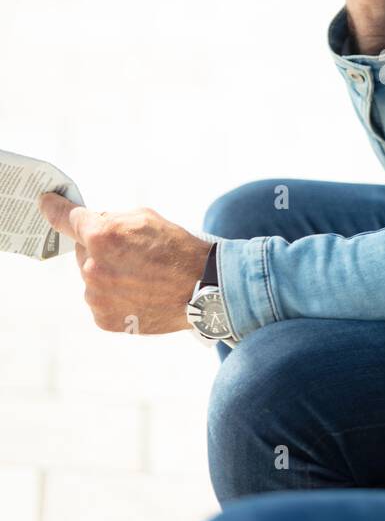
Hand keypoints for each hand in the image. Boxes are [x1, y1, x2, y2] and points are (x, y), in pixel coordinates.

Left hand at [39, 192, 210, 333]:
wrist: (203, 289)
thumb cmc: (178, 249)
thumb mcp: (145, 218)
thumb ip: (111, 220)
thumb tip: (92, 224)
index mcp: (101, 236)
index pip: (65, 218)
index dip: (53, 208)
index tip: (45, 203)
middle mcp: (93, 268)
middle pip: (84, 251)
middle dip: (102, 249)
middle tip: (133, 254)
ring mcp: (97, 296)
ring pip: (92, 278)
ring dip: (108, 275)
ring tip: (142, 277)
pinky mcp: (104, 318)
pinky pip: (101, 300)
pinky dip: (115, 296)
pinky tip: (139, 293)